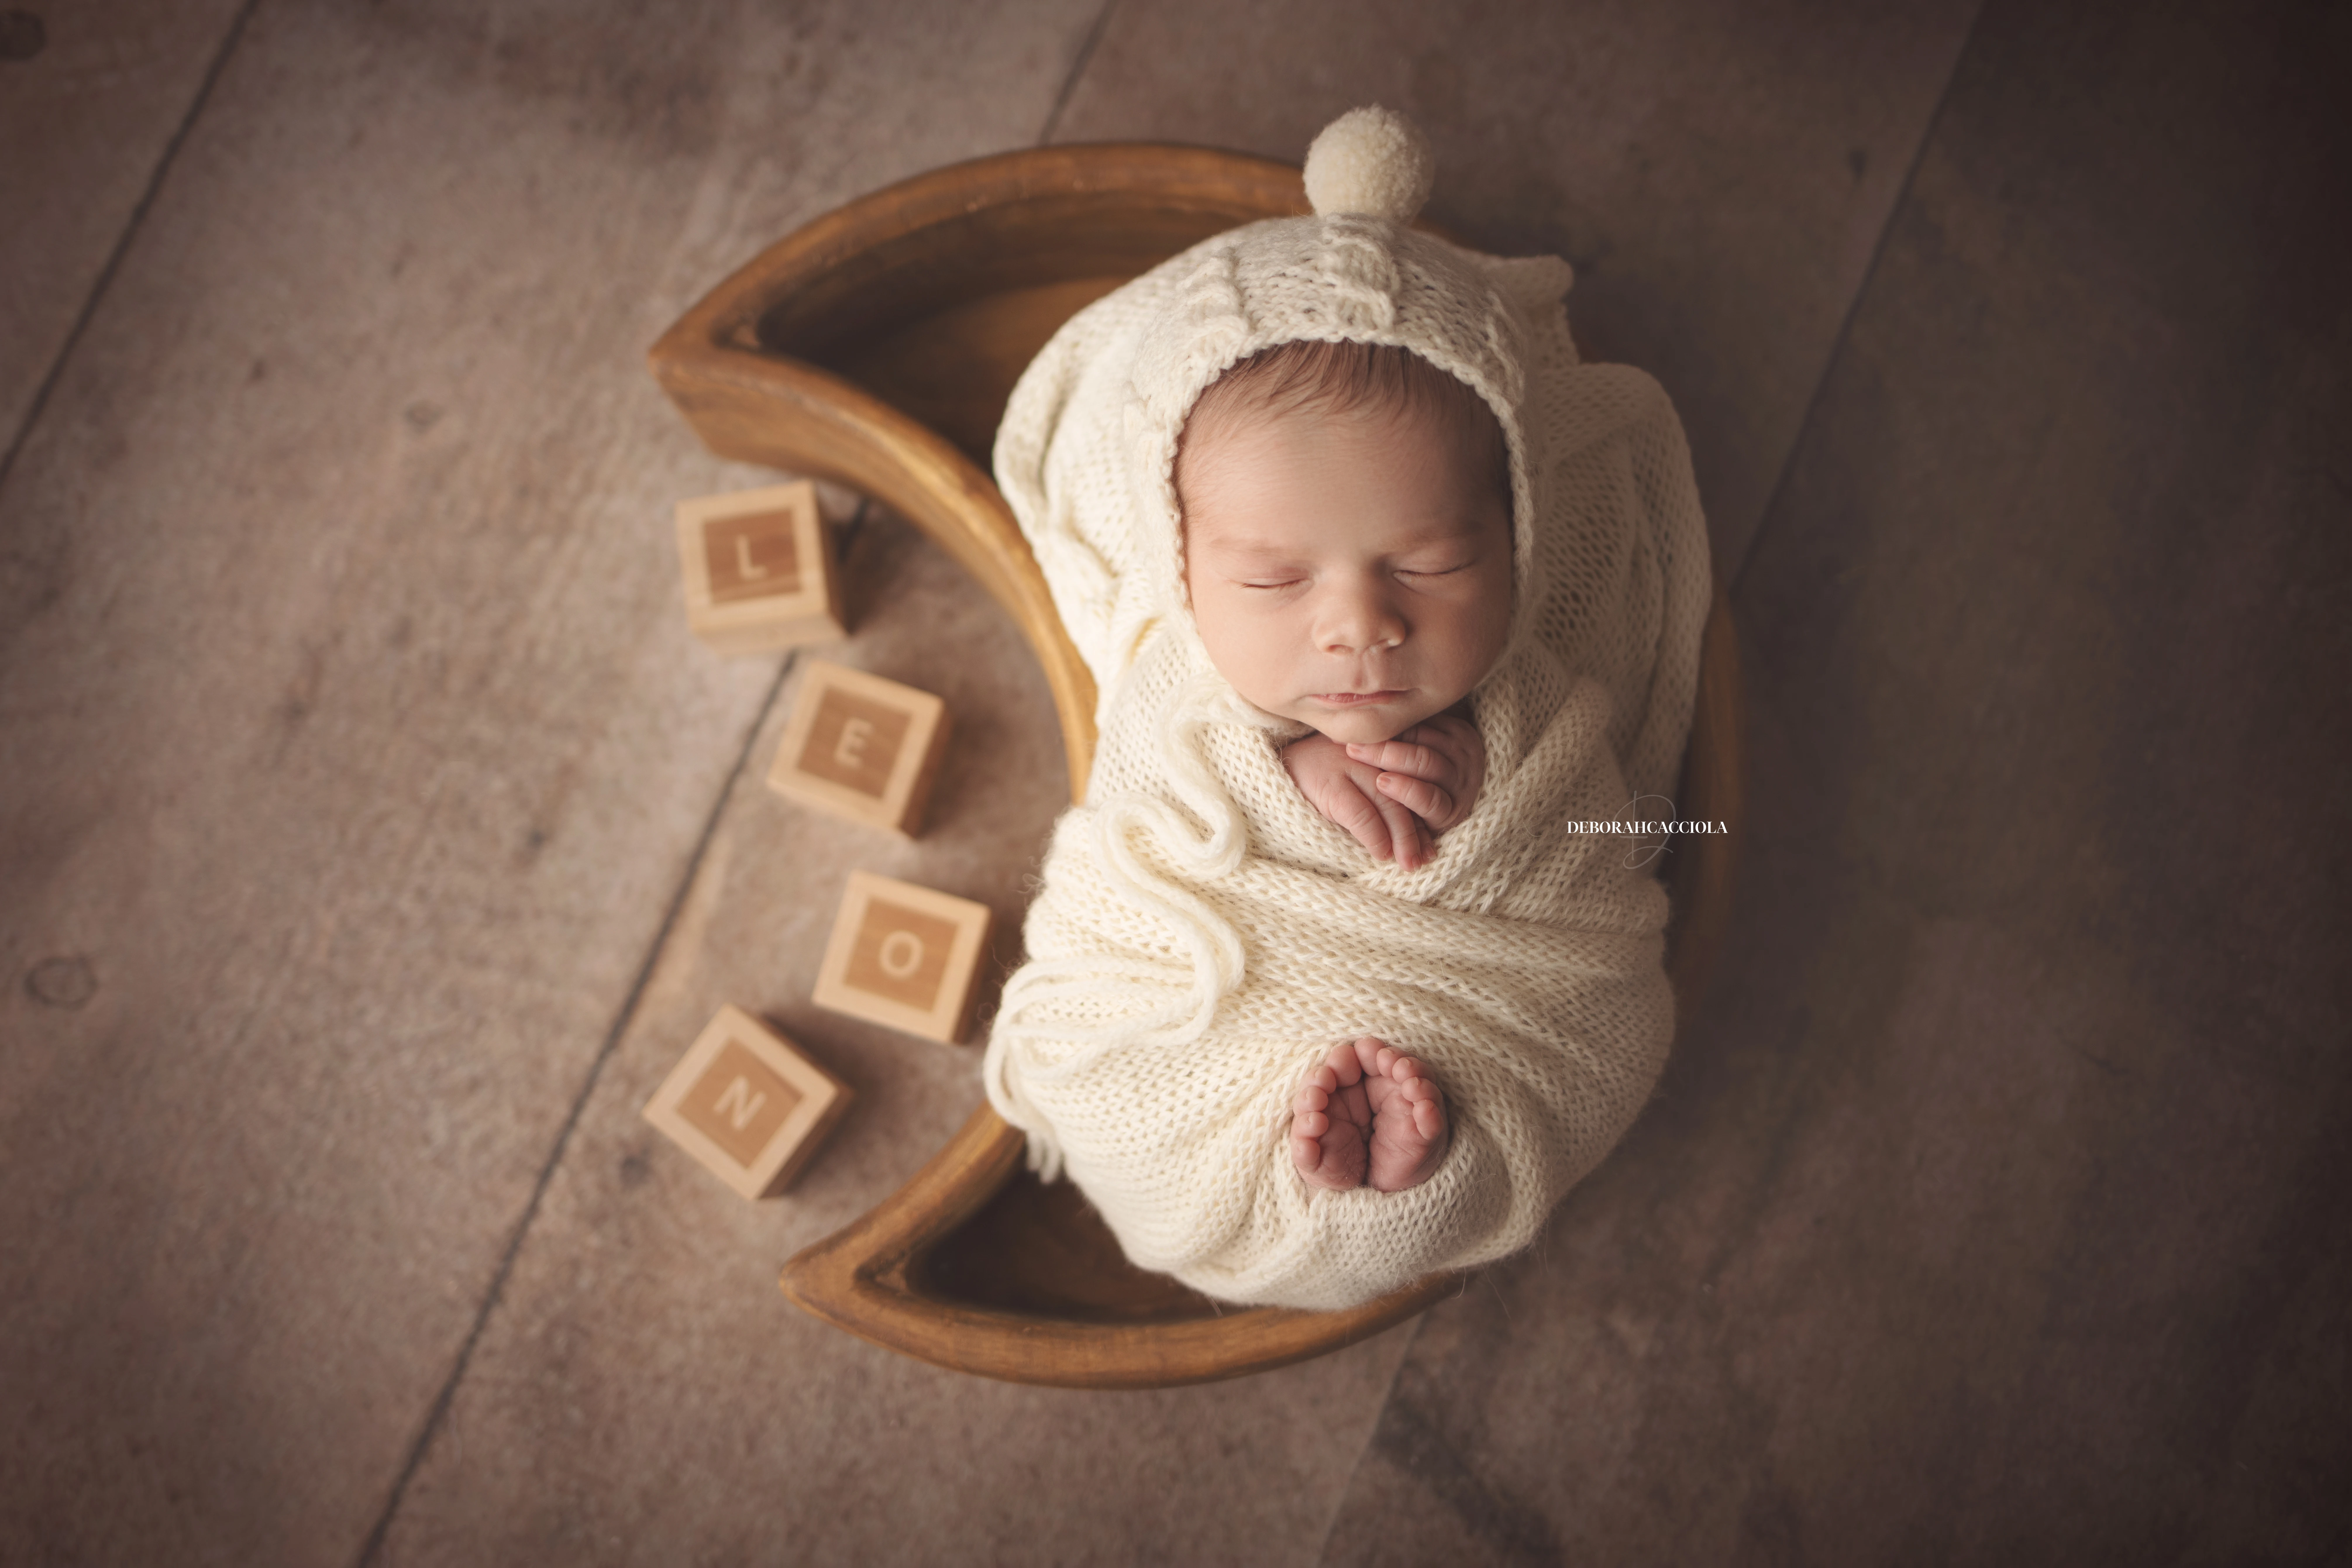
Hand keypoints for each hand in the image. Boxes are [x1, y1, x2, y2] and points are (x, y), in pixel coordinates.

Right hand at [1280, 713, 1485, 870]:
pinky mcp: (1329, 782)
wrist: (1273, 766)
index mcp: (1380, 749)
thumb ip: (1378, 793)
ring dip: (1403, 837)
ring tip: (1408, 862)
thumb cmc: (1317, 778)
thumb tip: (1410, 835)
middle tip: (1425, 858)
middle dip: (1417, 829)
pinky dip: (1375, 836)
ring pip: (1389, 803)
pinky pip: (1361, 813)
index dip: (1423, 815)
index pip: (1412, 781)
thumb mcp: (1354, 778)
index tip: (1431, 844)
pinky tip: (1380, 853)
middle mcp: (1369, 753)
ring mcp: (1349, 765)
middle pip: (1407, 792)